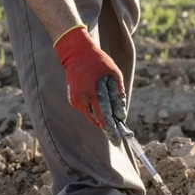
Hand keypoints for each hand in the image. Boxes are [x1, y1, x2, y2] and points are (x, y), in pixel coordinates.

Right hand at [54, 25, 126, 141]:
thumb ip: (118, 94)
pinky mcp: (73, 101)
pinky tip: (99, 98)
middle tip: (118, 137)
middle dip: (109, 128)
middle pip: (98, 120)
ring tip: (112, 113)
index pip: (104, 117)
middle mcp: (81, 99)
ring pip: (93, 116)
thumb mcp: (114, 73)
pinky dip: (95, 108)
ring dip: (102, 116)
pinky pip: (87, 110)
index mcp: (92, 92)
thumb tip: (121, 114)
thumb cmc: (98, 61)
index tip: (118, 141)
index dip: (112, 130)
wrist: (75, 53)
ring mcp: (75, 101)